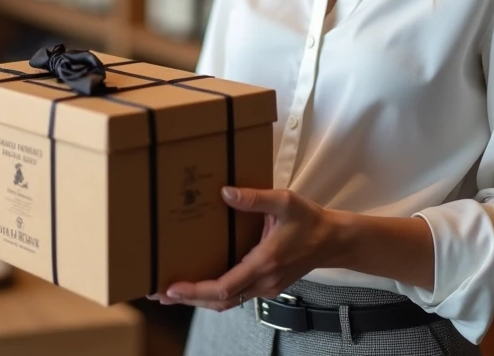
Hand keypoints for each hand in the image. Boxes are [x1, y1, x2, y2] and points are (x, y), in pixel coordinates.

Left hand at [150, 186, 348, 310]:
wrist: (334, 241)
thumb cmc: (310, 220)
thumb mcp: (284, 201)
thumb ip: (254, 197)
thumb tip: (225, 192)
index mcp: (264, 262)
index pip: (224, 287)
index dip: (195, 291)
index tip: (172, 288)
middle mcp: (263, 281)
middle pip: (220, 301)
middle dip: (188, 299)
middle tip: (159, 294)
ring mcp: (266, 287)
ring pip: (227, 302)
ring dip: (199, 299)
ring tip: (172, 293)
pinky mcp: (267, 286)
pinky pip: (236, 295)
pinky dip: (214, 294)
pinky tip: (199, 286)